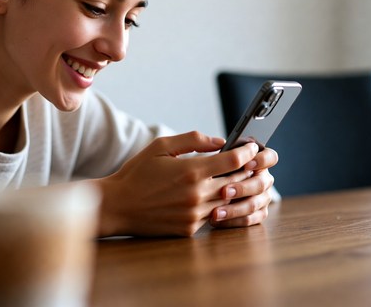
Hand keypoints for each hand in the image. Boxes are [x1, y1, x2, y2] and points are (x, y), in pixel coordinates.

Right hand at [94, 131, 261, 236]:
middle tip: (252, 162)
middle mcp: (197, 195)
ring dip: (235, 188)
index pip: (233, 161)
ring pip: (228, 201)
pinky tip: (214, 196)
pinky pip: (213, 216)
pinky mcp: (189, 229)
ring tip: (237, 178)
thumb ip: (193, 140)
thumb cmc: (137, 172)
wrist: (117, 206)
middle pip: (236, 182)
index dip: (247, 152)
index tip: (252, 147)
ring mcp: (195, 215)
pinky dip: (218, 204)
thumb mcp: (161, 146)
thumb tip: (219, 141)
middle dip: (247, 170)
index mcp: (191, 171)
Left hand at [209, 147, 277, 228]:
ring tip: (215, 212)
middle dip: (243, 188)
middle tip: (224, 191)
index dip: (261, 161)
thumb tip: (220, 143)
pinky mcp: (256, 214)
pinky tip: (217, 220)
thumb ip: (211, 145)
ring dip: (235, 208)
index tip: (246, 164)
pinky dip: (234, 221)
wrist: (199, 188)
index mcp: (257, 159)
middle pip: (262, 183)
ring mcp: (262, 197)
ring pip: (255, 204)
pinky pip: (250, 219)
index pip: (270, 157)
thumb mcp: (207, 152)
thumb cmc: (205, 166)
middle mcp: (263, 178)